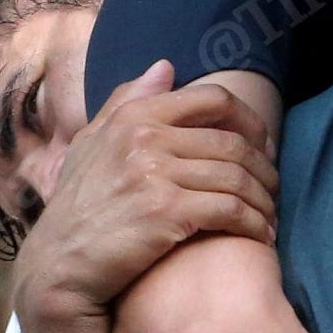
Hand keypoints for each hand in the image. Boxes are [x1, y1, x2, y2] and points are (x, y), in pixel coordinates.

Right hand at [11, 62, 277, 326]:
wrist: (59, 267)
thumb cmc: (77, 209)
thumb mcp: (90, 146)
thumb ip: (125, 102)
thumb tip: (165, 65)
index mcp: (133, 116)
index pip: (212, 99)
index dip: (249, 121)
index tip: (262, 146)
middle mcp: (145, 137)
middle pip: (232, 142)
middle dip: (264, 169)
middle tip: (273, 191)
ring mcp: (155, 173)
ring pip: (236, 177)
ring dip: (264, 200)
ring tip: (270, 217)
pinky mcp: (166, 212)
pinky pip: (231, 210)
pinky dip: (255, 224)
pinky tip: (261, 236)